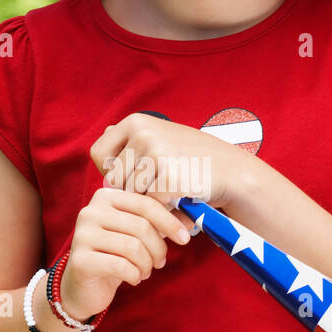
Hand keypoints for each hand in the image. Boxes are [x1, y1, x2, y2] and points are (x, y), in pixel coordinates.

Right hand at [60, 184, 194, 320]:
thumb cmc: (114, 254)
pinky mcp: (80, 259)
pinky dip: (134, 275)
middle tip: (160, 262)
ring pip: (132, 248)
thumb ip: (160, 224)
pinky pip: (120, 266)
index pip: (145, 204)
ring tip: (145, 271)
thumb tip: (193, 218)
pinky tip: (133, 278)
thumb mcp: (137, 235)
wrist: (83, 285)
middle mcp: (90, 212)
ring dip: (147, 264)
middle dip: (158, 248)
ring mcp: (82, 235)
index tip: (184, 239)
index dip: (169, 222)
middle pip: (140, 227)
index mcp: (105, 197)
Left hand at [89, 112, 243, 214]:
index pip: (98, 155)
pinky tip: (180, 198)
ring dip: (148, 202)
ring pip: (131, 194)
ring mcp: (157, 153)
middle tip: (158, 187)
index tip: (133, 177)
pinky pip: (151, 204)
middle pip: (113, 179)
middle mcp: (143, 133)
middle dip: (131, 191)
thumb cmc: (193, 159)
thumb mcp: (162, 137)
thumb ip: (132, 138)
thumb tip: (103, 132)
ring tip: (171, 191)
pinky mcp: (170, 177)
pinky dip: (163, 209)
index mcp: (136, 122)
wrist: (232, 172)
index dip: (111, 172)